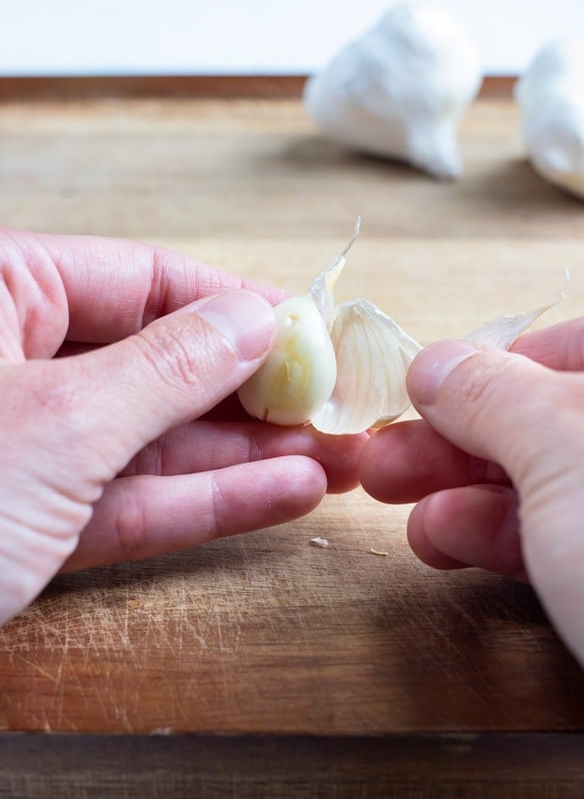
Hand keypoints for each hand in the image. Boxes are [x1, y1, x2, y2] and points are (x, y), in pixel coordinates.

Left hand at [0, 229, 364, 624]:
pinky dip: (206, 501)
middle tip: (337, 408)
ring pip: (155, 438)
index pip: (146, 278)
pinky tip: (284, 494)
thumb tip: (256, 320)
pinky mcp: (31, 520)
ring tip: (335, 458)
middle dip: (256, 391)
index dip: (239, 306)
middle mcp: (13, 360)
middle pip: (161, 361)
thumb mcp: (60, 421)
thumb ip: (170, 367)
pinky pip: (132, 499)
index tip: (314, 334)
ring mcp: (25, 445)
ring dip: (248, 453)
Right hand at [360, 317, 583, 679]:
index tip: (424, 392)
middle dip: (457, 437)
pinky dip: (494, 537)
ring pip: (548, 485)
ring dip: (461, 491)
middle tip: (389, 454)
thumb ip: (497, 396)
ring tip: (399, 503)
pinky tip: (445, 540)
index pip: (573, 346)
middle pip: (548, 419)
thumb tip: (439, 365)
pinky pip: (559, 539)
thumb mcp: (570, 453)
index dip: (487, 366)